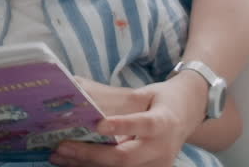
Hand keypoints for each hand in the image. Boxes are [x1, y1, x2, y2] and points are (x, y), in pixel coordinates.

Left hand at [50, 78, 204, 166]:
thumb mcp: (146, 92)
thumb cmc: (163, 100)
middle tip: (62, 146)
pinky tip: (73, 162)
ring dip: (86, 164)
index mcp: (164, 122)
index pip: (144, 125)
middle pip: (125, 158)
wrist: (189, 116)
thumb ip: (118, 97)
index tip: (98, 124)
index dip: (122, 125)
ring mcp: (156, 166)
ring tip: (58, 156)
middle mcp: (162, 149)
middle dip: (90, 154)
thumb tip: (78, 88)